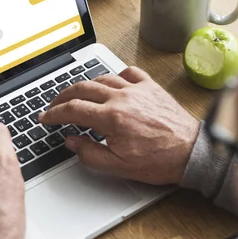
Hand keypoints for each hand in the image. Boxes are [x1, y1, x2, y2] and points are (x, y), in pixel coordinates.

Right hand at [40, 66, 199, 184]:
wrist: (191, 152)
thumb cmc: (160, 160)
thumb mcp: (118, 166)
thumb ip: (89, 153)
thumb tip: (71, 141)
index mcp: (111, 118)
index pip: (72, 110)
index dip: (54, 114)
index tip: (46, 117)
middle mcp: (122, 98)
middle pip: (82, 88)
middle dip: (62, 96)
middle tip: (54, 104)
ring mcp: (137, 89)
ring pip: (102, 78)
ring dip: (85, 85)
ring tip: (76, 94)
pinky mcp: (151, 87)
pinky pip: (129, 72)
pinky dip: (115, 75)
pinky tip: (112, 83)